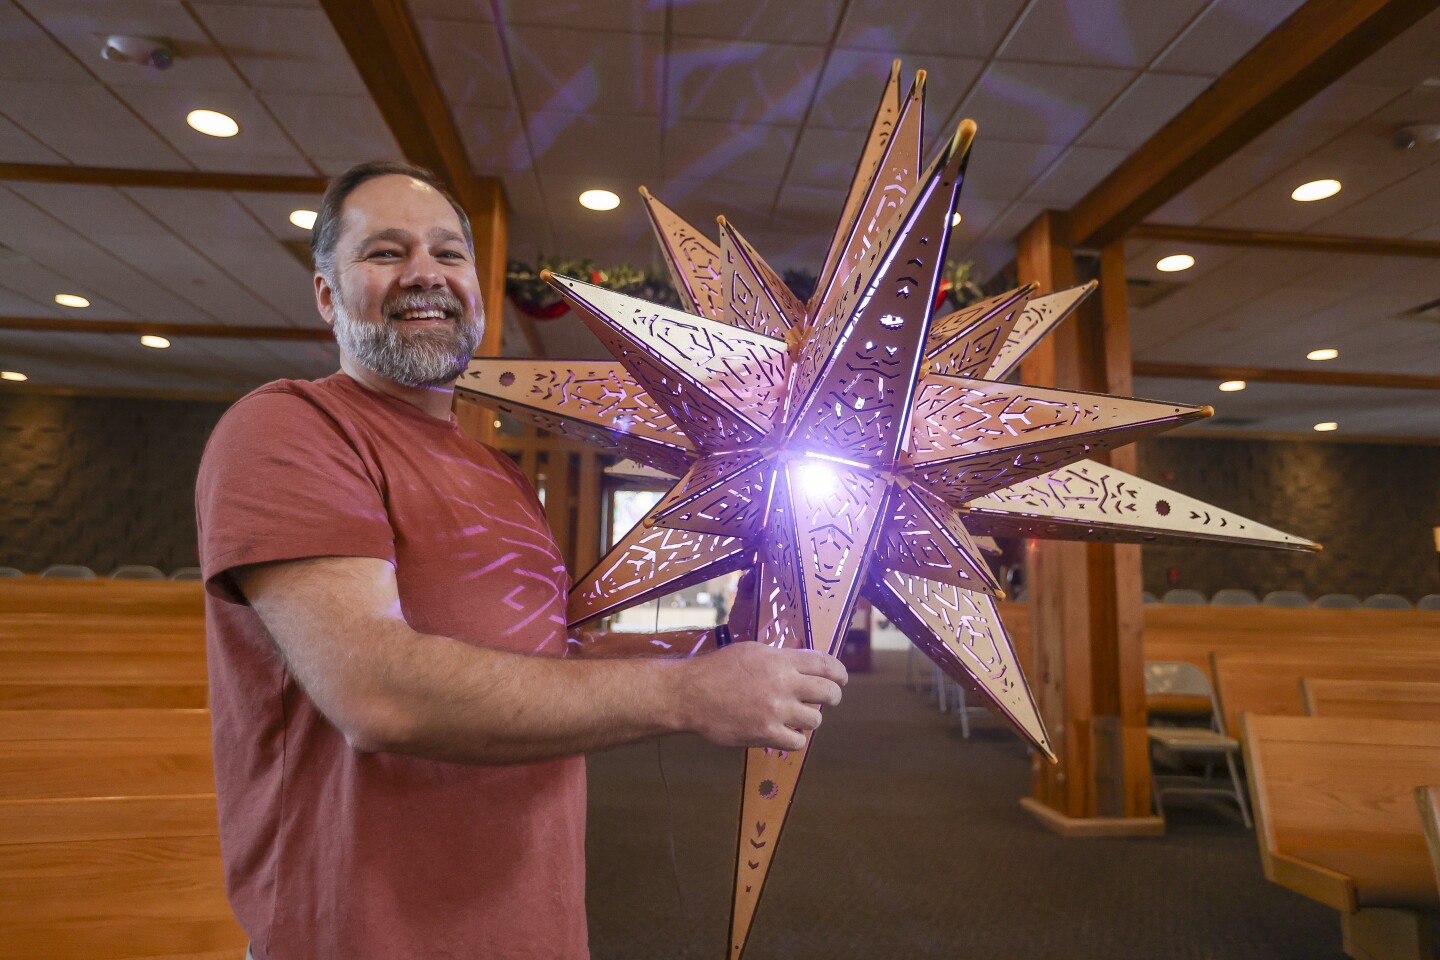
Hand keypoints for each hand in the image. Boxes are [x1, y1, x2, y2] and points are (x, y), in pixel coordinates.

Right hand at [673, 641, 847, 750]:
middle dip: (832, 696)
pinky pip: (797, 741)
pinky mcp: (767, 733)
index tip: (841, 678)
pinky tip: (785, 734)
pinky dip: (794, 739)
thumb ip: (779, 658)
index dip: (839, 672)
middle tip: (827, 699)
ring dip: (809, 719)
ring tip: (796, 717)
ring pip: (815, 719)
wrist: (691, 694)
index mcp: (781, 660)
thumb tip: (802, 664)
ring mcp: (777, 710)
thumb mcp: (751, 651)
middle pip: (828, 692)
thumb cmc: (717, 670)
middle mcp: (784, 684)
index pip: (824, 664)